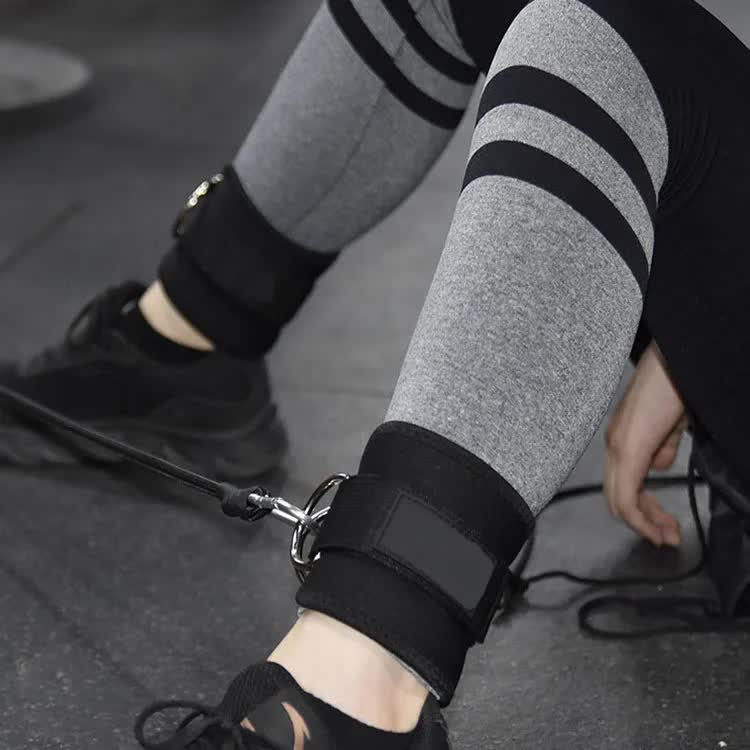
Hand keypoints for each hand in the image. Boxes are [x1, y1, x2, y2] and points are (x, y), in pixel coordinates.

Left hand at [604, 341, 686, 545]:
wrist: (675, 357)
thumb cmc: (675, 384)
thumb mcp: (671, 423)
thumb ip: (663, 446)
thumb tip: (660, 466)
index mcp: (623, 438)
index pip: (622, 485)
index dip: (641, 512)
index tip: (662, 527)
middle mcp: (614, 443)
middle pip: (618, 497)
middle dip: (644, 523)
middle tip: (667, 538)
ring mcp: (618, 445)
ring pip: (619, 499)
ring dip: (644, 523)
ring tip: (667, 536)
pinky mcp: (629, 446)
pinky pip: (627, 492)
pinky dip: (639, 516)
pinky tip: (656, 526)